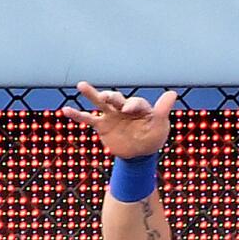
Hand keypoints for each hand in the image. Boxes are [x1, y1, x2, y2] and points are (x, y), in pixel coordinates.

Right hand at [61, 82, 177, 156]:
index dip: (132, 105)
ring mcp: (111, 116)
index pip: (135, 103)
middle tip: (108, 98)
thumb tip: (173, 94)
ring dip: (92, 94)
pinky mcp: (102, 126)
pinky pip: (88, 119)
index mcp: (138, 107)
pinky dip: (77, 115)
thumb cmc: (152, 137)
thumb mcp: (159, 125)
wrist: (140, 154)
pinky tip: (66, 111)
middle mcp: (123, 108)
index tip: (128, 110)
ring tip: (81, 85)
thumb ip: (162, 110)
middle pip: (116, 98)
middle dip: (112, 97)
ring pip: (100, 102)